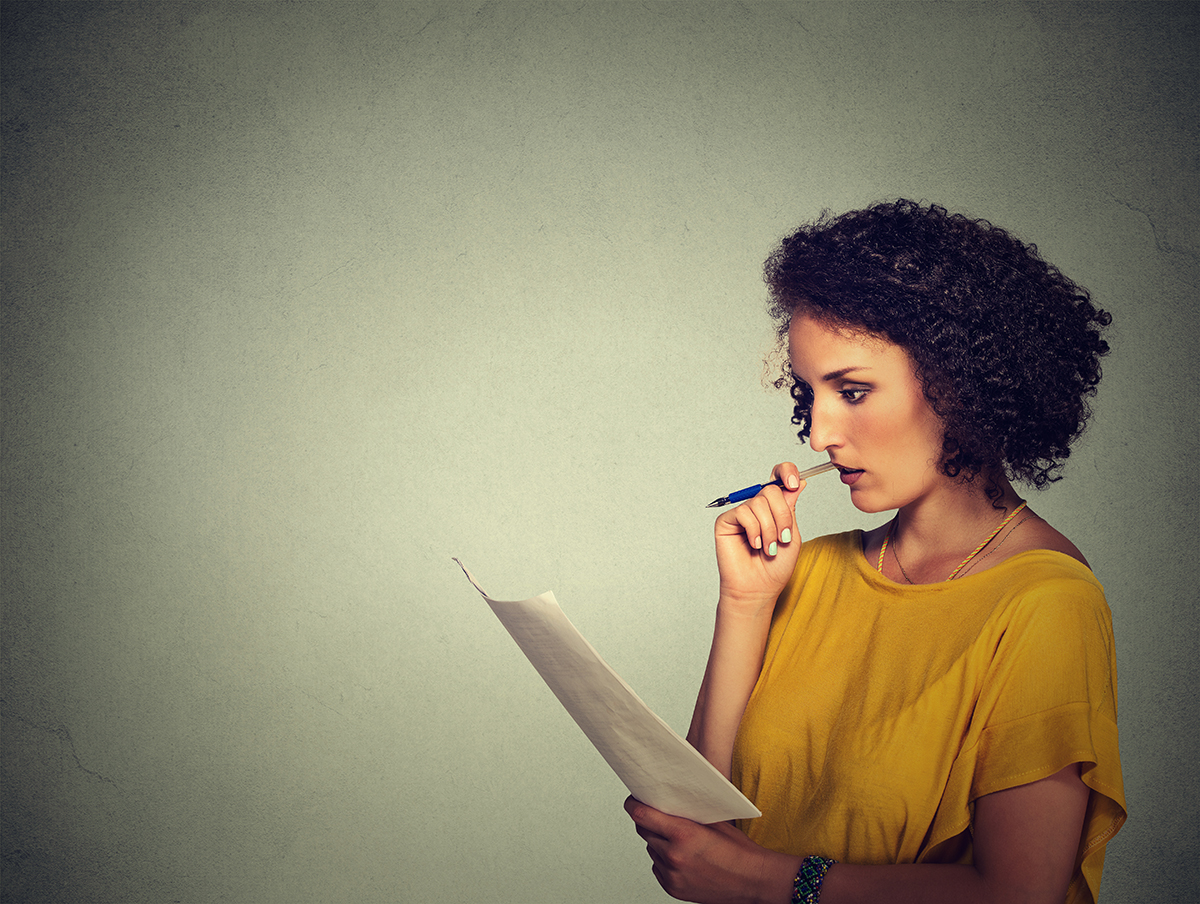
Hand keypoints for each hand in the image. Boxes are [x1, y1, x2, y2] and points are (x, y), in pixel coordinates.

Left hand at [624, 797, 795, 903]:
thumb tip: (665, 803)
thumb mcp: (713, 822)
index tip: (633, 800)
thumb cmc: (737, 850)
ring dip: (658, 842)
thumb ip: (685, 814)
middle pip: (644, 831)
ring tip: (678, 841)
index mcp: (683, 834)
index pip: (642, 816)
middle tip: (658, 817)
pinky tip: (682, 857)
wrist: (752, 880)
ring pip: (651, 850)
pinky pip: (657, 867)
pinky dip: (664, 860)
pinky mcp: (672, 888)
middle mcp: (673, 855)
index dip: (634, 805)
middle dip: (648, 822)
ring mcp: (672, 875)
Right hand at [714, 462, 805, 613]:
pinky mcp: (726, 521)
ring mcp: (741, 513)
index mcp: (774, 508)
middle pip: (771, 490)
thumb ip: (791, 508)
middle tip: (783, 537)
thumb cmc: (775, 567)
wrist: (759, 588)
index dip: (787, 472)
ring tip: (768, 548)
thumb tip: (799, 482)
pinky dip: (754, 530)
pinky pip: (744, 512)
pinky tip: (754, 545)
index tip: (795, 483)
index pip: (778, 477)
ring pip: (759, 503)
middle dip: (782, 515)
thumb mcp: (792, 535)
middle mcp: (757, 507)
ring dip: (769, 529)